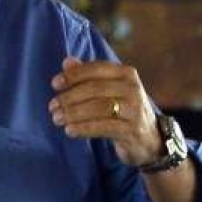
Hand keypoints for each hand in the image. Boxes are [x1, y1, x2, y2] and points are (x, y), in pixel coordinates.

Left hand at [47, 58, 162, 166]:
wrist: (150, 139)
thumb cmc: (123, 110)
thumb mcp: (109, 90)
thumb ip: (89, 75)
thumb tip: (67, 61)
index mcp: (126, 74)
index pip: (96, 69)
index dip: (73, 75)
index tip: (55, 84)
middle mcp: (132, 88)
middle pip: (95, 89)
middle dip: (69, 97)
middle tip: (52, 106)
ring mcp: (134, 109)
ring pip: (98, 108)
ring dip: (73, 113)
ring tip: (57, 119)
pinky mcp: (132, 130)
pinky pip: (103, 127)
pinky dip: (83, 128)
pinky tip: (70, 130)